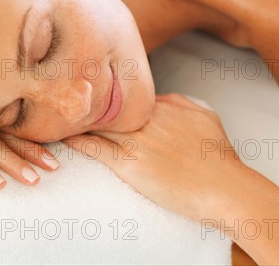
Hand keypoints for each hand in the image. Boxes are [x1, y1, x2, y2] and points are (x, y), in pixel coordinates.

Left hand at [63, 93, 247, 220]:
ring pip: (96, 123)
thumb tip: (158, 97)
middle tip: (61, 97)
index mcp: (162, 105)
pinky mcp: (129, 164)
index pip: (123, 94)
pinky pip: (94, 148)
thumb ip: (178, 101)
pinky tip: (61, 138)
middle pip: (105, 104)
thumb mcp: (205, 115)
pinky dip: (75, 141)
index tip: (88, 90)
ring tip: (54, 116)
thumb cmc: (218, 156)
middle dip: (84, 101)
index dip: (104, 93)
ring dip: (76, 119)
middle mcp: (146, 117)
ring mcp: (136, 140)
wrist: (225, 188)